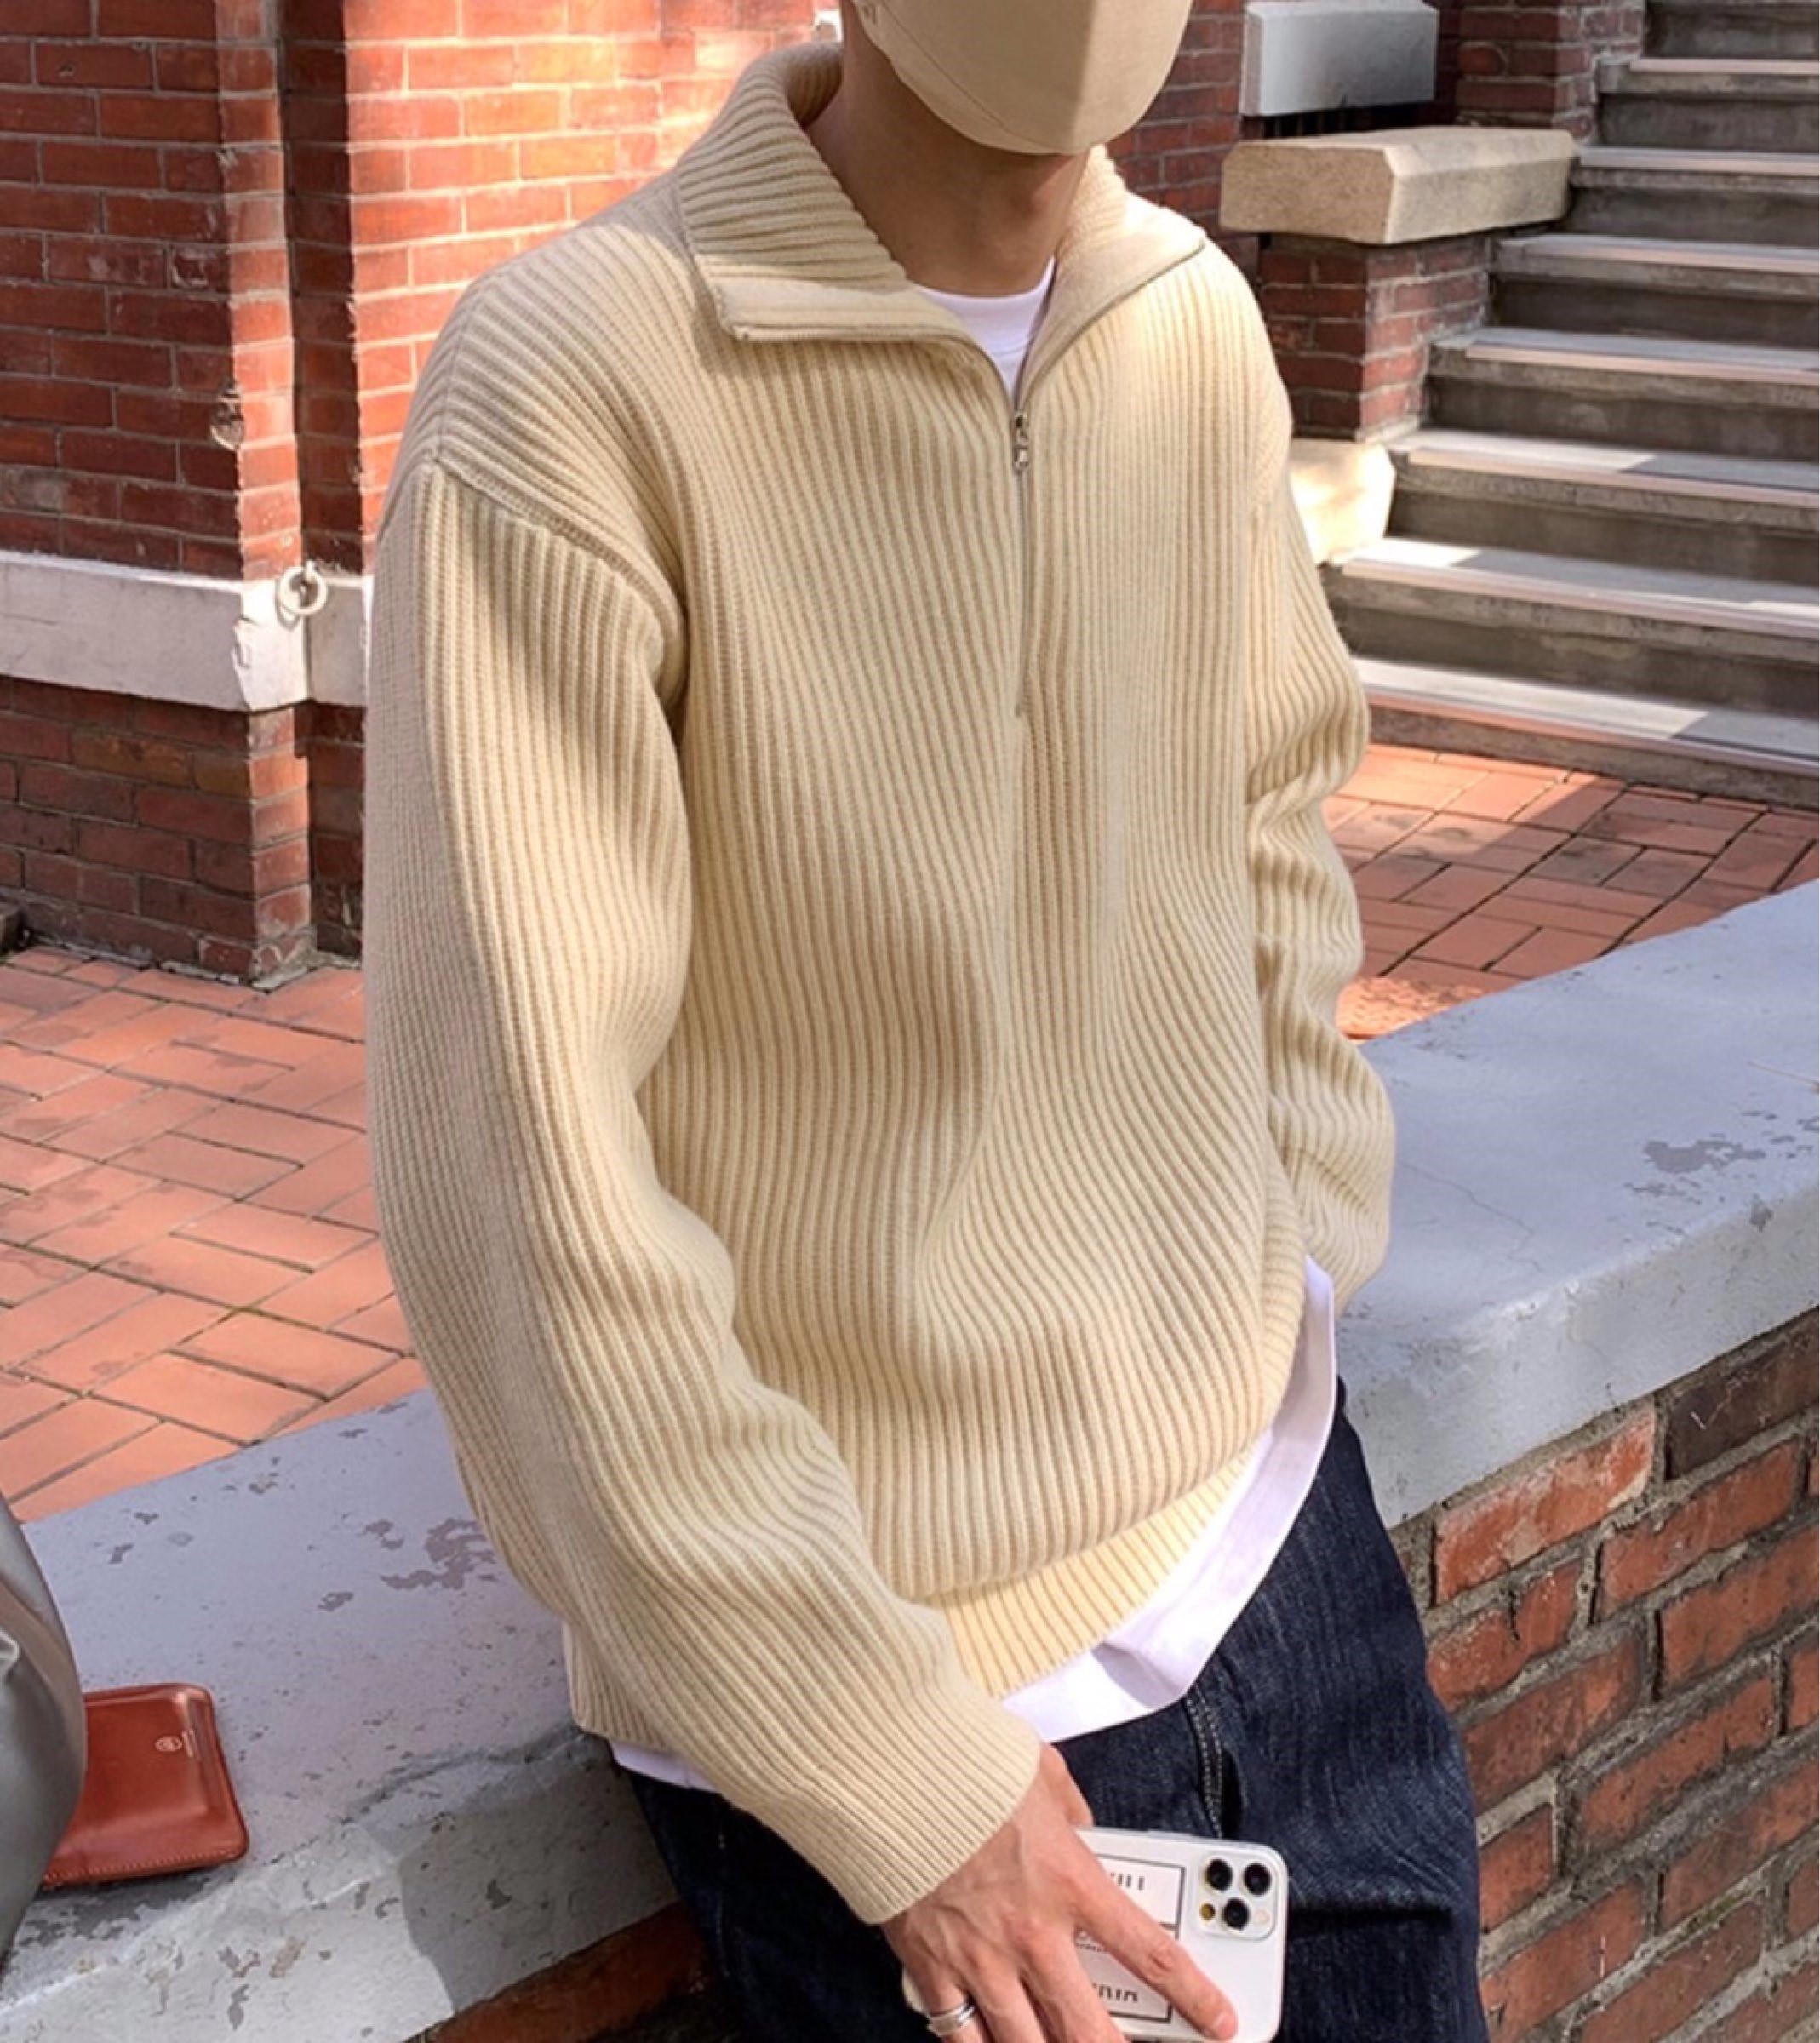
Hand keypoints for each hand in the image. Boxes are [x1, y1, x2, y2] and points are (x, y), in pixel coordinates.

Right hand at [884, 1742, 1239, 2041]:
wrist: (893, 1774)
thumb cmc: (966, 1764)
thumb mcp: (1041, 1772)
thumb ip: (1071, 1808)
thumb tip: (1081, 1826)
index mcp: (1070, 1882)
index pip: (1149, 1953)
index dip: (1192, 1995)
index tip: (1218, 2019)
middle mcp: (1032, 1932)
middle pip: (1088, 2029)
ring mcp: (980, 1957)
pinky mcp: (931, 1966)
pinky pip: (959, 2033)